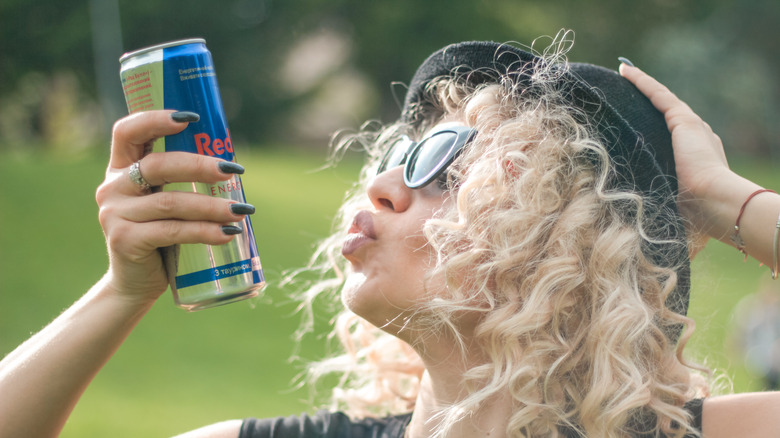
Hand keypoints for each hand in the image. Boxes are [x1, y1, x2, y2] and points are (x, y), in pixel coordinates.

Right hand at [96, 110, 249, 302]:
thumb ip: (180, 181)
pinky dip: (204, 231)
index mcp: (119, 168)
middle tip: (233, 171)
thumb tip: (232, 167)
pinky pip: (172, 231)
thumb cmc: (160, 235)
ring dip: (211, 205)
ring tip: (241, 211)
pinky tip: (228, 233)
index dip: (155, 119)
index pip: (128, 132)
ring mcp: (115, 215)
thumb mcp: (164, 201)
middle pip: (158, 166)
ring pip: (171, 202)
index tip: (191, 118)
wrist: (136, 282)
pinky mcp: (125, 241)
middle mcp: (112, 187)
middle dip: (200, 166)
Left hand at [619, 63, 751, 254]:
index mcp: (694, 157)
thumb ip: (655, 193)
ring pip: (660, 101)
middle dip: (644, 105)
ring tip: (622, 75)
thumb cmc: (692, 212)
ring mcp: (691, 128)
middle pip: (663, 117)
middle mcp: (695, 138)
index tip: (634, 122)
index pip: (669, 138)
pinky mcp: (684, 121)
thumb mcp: (668, 199)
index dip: (651, 128)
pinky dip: (641, 82)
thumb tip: (631, 207)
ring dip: (641, 88)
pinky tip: (625, 71)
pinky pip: (657, 94)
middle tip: (622, 94)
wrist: (714, 203)